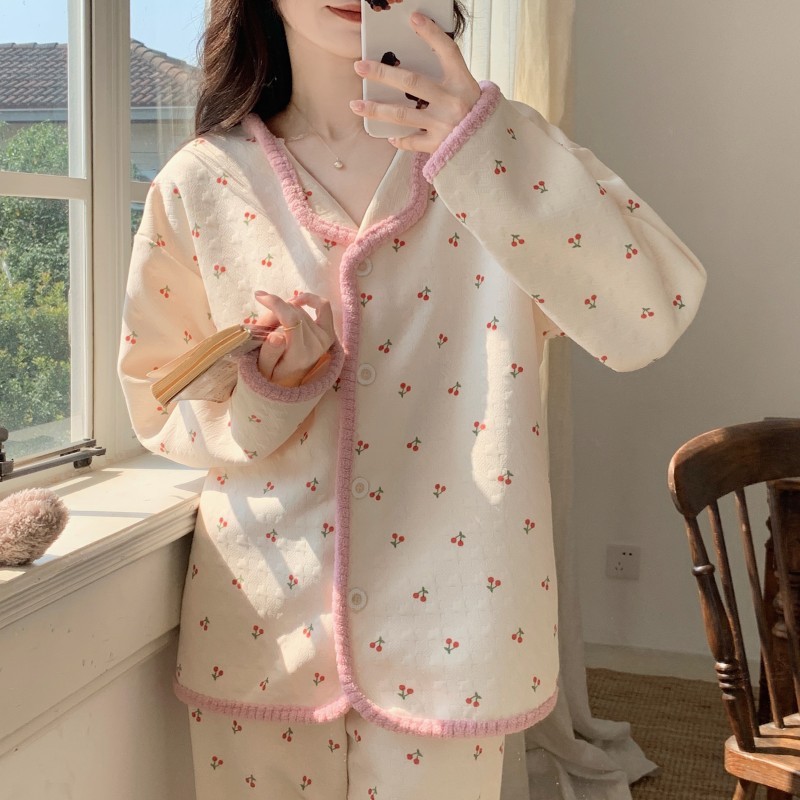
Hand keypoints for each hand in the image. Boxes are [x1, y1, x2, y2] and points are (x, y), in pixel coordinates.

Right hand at [253, 291, 335, 386]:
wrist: (290, 378)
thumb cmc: (273, 372)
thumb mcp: (263, 368)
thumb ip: (269, 353)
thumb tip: (276, 336)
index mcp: (299, 355)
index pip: (291, 320)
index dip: (275, 304)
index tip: (259, 296)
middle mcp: (316, 346)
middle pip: (293, 313)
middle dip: (274, 311)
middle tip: (264, 323)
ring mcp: (324, 338)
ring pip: (301, 310)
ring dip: (285, 309)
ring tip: (275, 322)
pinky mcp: (328, 331)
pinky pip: (323, 306)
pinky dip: (309, 299)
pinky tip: (296, 301)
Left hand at [350, 12, 481, 153]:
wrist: (491, 150)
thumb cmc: (476, 117)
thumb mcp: (469, 92)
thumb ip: (446, 80)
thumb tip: (412, 70)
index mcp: (463, 83)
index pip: (447, 51)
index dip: (431, 34)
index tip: (413, 18)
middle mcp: (452, 102)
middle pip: (411, 82)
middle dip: (382, 73)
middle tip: (360, 66)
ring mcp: (444, 125)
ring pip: (402, 114)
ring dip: (376, 110)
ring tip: (356, 105)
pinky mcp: (438, 146)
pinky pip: (411, 141)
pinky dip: (398, 139)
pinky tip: (388, 136)